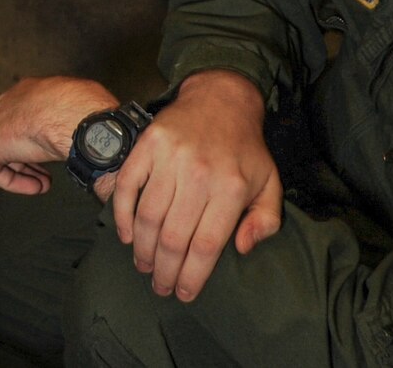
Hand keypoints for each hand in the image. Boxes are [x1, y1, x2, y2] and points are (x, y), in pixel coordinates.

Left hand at [0, 75, 119, 194]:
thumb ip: (82, 117)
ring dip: (25, 171)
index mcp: (34, 89)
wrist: (73, 114)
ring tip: (44, 184)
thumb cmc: (87, 108)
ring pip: (4, 151)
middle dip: (32, 155)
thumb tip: (102, 131)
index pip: (28, 112)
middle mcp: (12, 100)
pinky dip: (12, 182)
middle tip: (48, 172)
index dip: (41, 136)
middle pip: (14, 132)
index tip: (56, 149)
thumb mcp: (87, 107)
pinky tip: (34, 187)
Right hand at [106, 71, 279, 302]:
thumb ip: (265, 221)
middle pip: (173, 238)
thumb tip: (242, 248)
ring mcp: (170, 158)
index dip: (191, 276)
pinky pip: (128, 186)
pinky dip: (123, 215)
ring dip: (142, 250)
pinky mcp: (148, 144)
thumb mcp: (269, 184)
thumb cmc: (245, 149)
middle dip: (163, 270)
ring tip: (144, 266)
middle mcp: (199, 174)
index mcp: (231, 188)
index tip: (183, 293)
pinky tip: (127, 236)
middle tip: (159, 286)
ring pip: (148, 217)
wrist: (221, 98)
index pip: (205, 246)